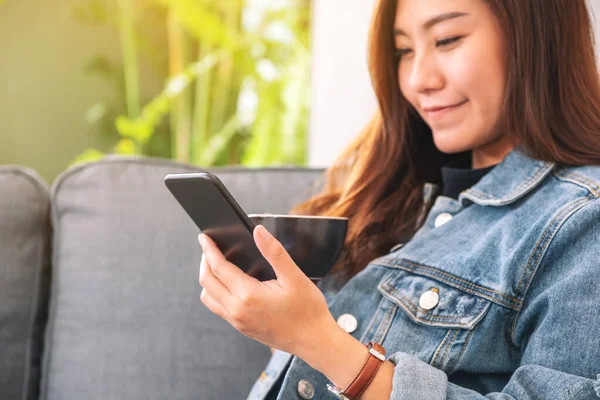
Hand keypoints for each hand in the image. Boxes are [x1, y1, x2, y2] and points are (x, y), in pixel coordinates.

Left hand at [198, 225, 335, 355]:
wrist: (314, 341)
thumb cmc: (308, 310)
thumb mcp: (294, 276)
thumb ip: (274, 252)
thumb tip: (258, 231)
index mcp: (248, 295)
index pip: (219, 268)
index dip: (209, 250)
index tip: (204, 237)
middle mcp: (237, 310)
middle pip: (207, 282)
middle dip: (205, 262)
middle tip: (209, 247)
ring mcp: (238, 322)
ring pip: (209, 298)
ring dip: (208, 280)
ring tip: (217, 265)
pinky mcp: (242, 328)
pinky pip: (219, 309)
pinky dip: (216, 293)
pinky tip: (229, 285)